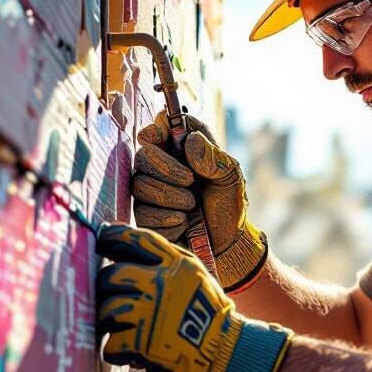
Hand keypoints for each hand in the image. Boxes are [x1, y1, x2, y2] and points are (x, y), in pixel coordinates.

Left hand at [96, 223, 291, 371]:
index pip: (138, 240)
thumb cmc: (210, 315)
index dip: (114, 236)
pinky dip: (116, 350)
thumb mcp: (196, 277)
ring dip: (108, 321)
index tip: (102, 238)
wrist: (226, 351)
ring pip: (107, 309)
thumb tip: (130, 255)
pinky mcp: (143, 342)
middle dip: (104, 285)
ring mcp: (151, 312)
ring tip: (116, 326)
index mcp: (177, 264)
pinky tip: (127, 350)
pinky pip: (112, 344)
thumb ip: (168, 264)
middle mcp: (162, 283)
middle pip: (113, 275)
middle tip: (106, 293)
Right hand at [131, 112, 267, 291]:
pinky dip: (168, 219)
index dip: (157, 129)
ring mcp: (150, 193)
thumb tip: (190, 140)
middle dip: (167, 168)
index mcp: (183, 150)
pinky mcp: (145, 217)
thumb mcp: (230, 177)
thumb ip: (214, 157)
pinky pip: (144, 213)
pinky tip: (183, 222)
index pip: (160, 128)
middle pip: (143, 155)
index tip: (161, 136)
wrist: (226, 243)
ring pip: (141, 185)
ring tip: (192, 205)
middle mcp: (161, 167)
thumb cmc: (228, 205)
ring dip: (171, 196)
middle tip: (190, 180)